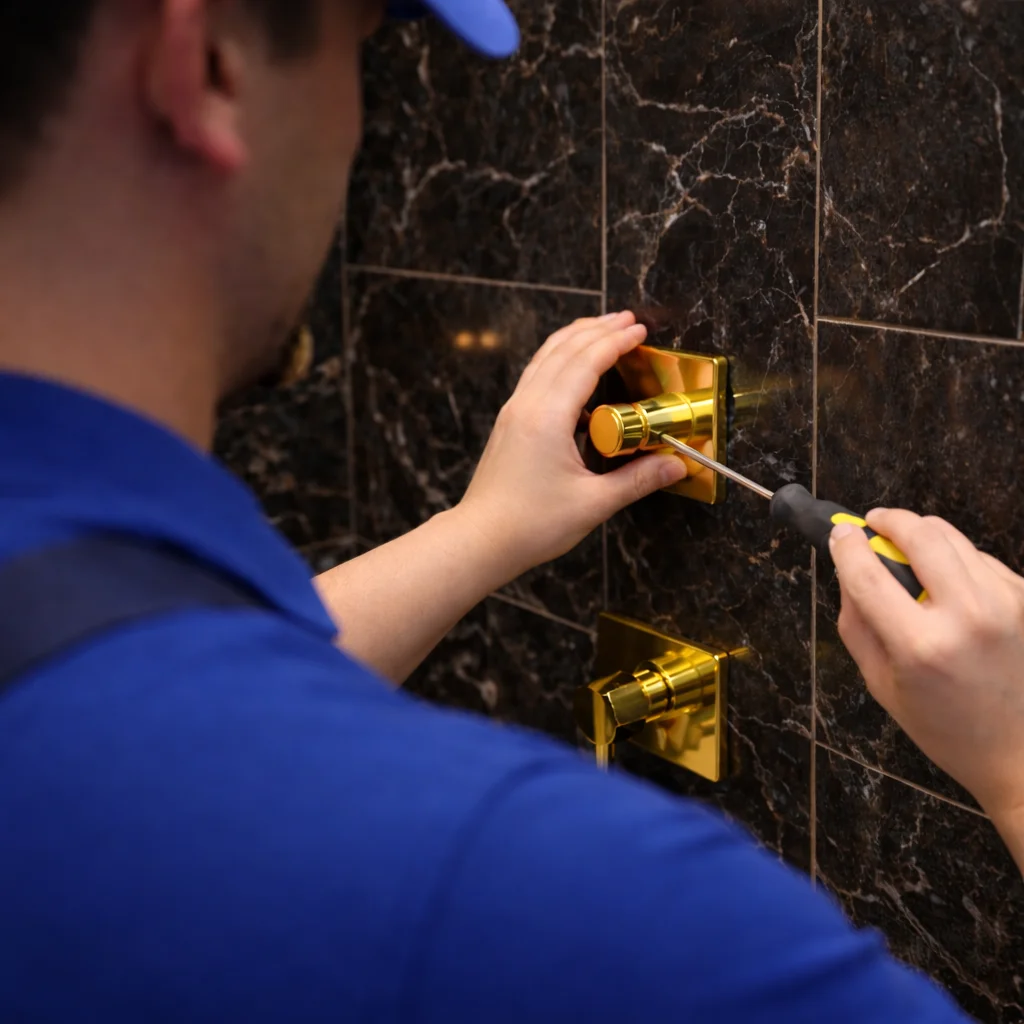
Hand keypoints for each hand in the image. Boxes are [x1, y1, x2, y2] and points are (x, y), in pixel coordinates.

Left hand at [455, 311, 686, 580]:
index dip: (616, 342)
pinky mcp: (510, 424)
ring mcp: (514, 412)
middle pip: (563, 349)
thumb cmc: (530, 525)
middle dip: (597, 329)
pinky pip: (536, 378)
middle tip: (628, 319)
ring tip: (603, 329)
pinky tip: (579, 376)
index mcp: (548, 417)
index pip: (586, 362)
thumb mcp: (593, 504)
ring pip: (545, 359)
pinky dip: (560, 362)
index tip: (641, 330)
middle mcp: (527, 405)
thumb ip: (637, 480)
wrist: (480, 541)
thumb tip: (675, 465)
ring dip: (575, 339)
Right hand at [830, 510, 1023, 842]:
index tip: (838, 532)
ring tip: (908, 557)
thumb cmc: (941, 724)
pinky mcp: (1023, 596)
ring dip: (922, 536)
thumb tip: (848, 566)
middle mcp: (967, 615)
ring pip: (951, 536)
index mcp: (921, 646)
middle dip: (889, 519)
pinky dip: (953, 559)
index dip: (846, 545)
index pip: (869, 574)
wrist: (1017, 749)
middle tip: (873, 524)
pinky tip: (946, 586)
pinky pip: (976, 556)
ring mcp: (1003, 602)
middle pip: (921, 534)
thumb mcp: (879, 681)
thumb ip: (857, 620)